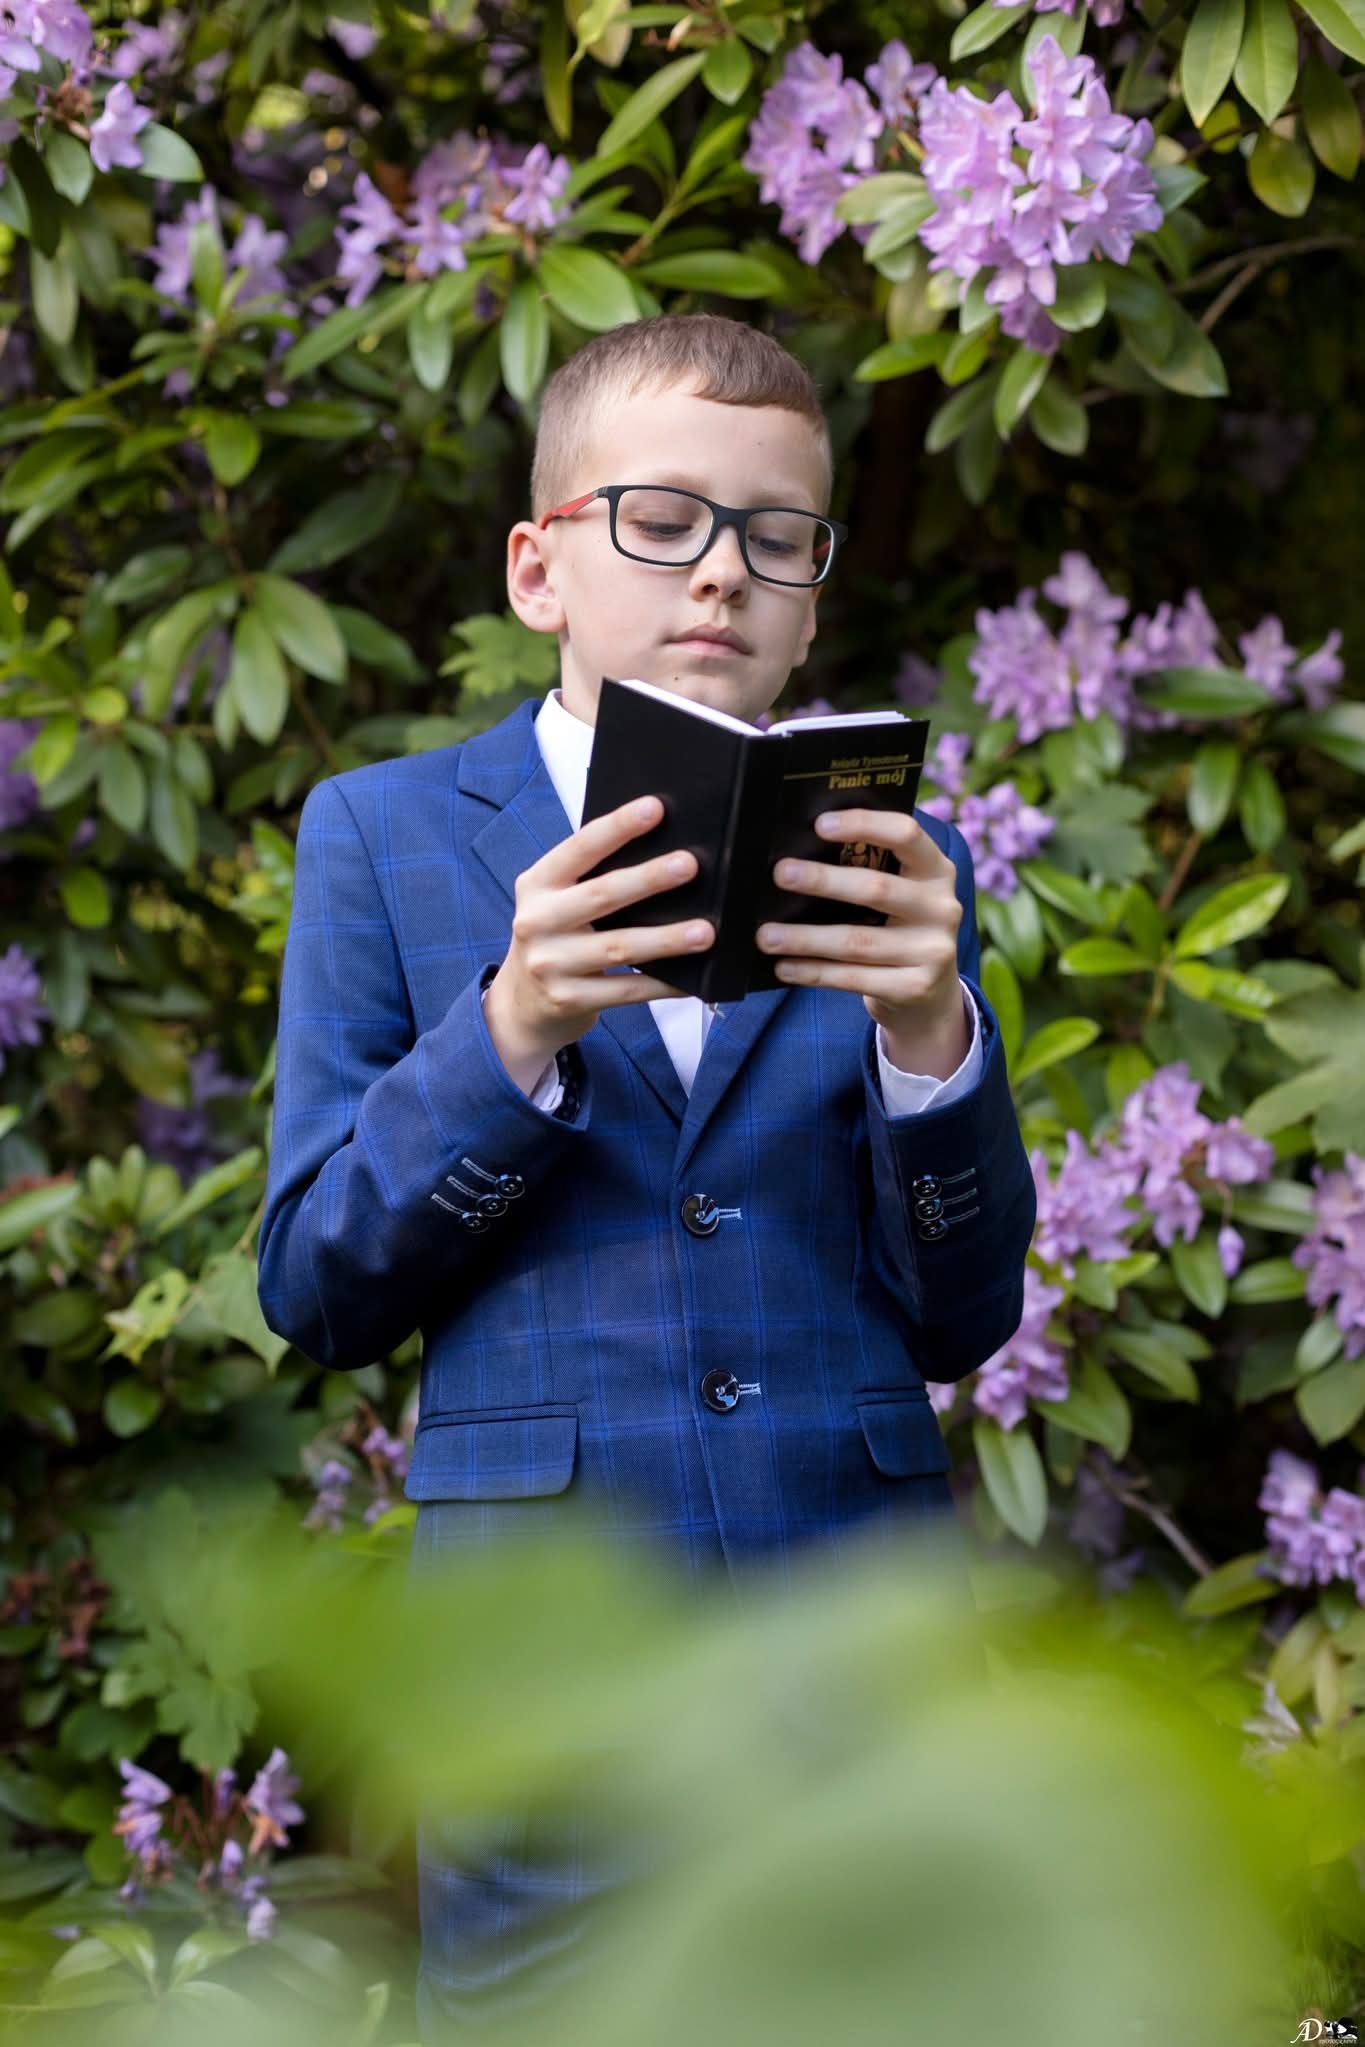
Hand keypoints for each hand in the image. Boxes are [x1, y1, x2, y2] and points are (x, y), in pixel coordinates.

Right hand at [484, 795, 713, 1077]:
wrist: (522, 1001)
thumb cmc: (555, 935)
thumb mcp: (556, 899)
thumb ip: (591, 877)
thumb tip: (661, 850)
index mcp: (537, 884)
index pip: (579, 848)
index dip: (617, 827)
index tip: (655, 808)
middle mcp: (537, 921)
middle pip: (601, 896)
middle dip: (648, 879)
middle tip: (689, 865)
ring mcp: (551, 964)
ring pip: (618, 947)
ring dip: (665, 939)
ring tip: (704, 931)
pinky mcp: (569, 999)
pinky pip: (625, 990)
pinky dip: (660, 984)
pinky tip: (689, 980)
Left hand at [755, 809, 967, 1074]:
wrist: (931, 995)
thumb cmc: (899, 928)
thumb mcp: (901, 893)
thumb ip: (871, 870)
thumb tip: (799, 854)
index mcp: (937, 871)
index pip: (906, 834)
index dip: (864, 824)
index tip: (819, 824)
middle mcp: (942, 907)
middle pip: (875, 888)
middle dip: (823, 880)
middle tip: (780, 874)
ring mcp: (933, 951)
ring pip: (856, 942)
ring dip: (805, 938)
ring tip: (765, 936)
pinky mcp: (916, 988)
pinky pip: (854, 978)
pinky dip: (814, 972)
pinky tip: (784, 967)